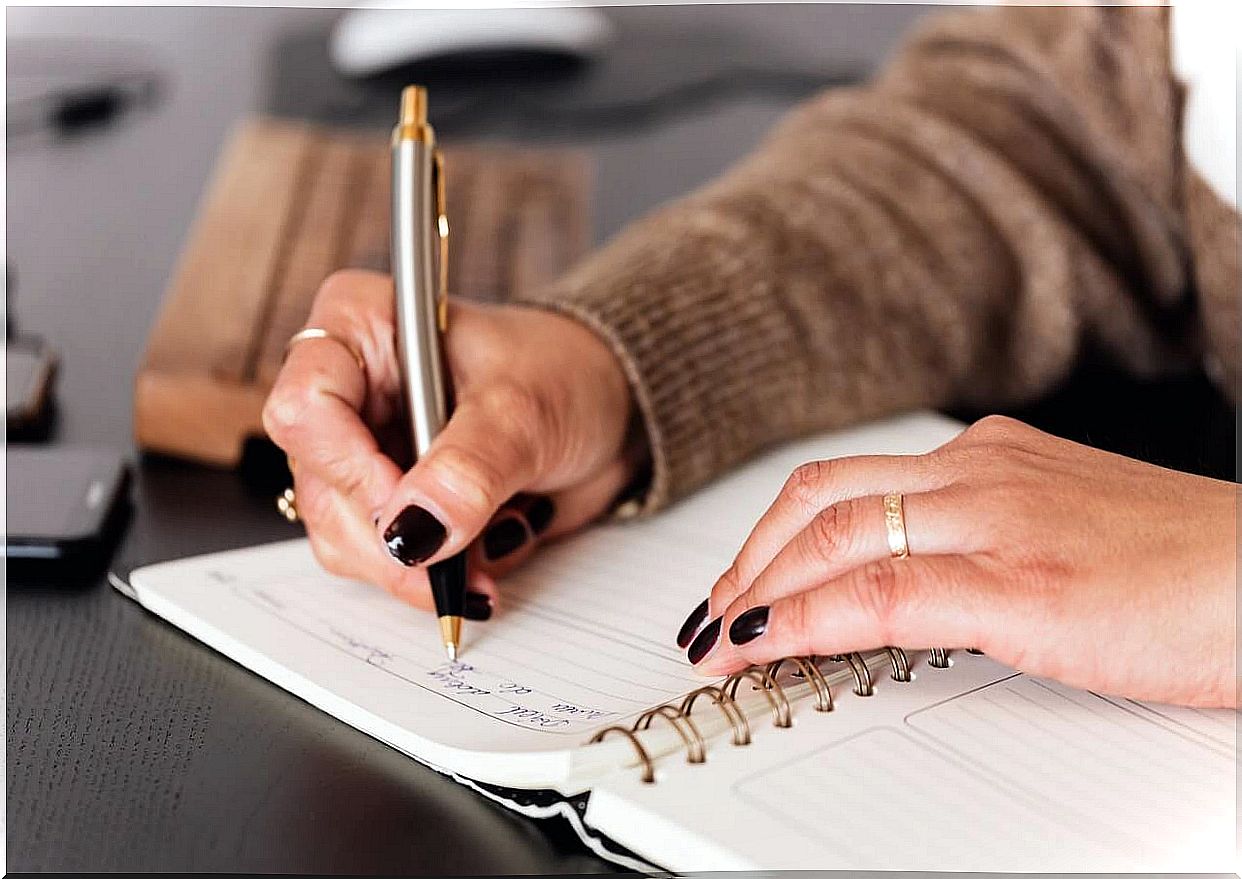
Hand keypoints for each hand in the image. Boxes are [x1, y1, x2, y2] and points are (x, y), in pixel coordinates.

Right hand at [263, 269, 641, 614]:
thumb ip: (469, 469)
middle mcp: (350, 389)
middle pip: (321, 487)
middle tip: (454, 562)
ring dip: (417, 566)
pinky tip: (485, 555)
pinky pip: (382, 561)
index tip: (411, 505)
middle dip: (392, 539)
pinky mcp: (391, 502)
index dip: (351, 468)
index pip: (305, 406)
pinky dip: (435, 575)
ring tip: (489, 548)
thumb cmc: (566, 374)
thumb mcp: (524, 412)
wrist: (611, 410)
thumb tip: (414, 533)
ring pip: (343, 537)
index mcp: (361, 327)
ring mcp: (366, 450)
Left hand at [681, 416, 1235, 707]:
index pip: (847, 484)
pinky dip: (803, 618)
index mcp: (991, 458)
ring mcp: (994, 520)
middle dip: (747, 560)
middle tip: (710, 611)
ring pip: (831, 538)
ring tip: (718, 638)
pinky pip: (876, 593)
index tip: (743, 580)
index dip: (775, 535)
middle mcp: (980, 472)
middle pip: (818, 500)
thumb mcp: (1062, 536)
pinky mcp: (1016, 582)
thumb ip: (984, 546)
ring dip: (756, 590)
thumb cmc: (1186, 568)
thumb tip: (912, 588)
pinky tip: (764, 645)